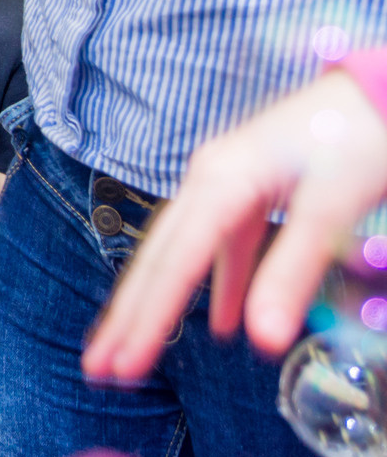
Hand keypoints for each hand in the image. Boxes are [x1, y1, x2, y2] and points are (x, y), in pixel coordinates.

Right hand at [84, 68, 386, 381]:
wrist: (377, 89)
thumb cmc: (360, 137)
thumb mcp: (333, 207)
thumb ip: (291, 272)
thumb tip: (258, 341)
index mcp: (220, 181)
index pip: (172, 263)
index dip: (144, 318)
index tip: (119, 366)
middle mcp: (209, 180)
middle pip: (156, 257)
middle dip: (126, 315)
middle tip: (97, 368)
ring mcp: (224, 183)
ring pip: (177, 251)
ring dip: (156, 302)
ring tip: (132, 349)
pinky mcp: (247, 189)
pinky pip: (215, 245)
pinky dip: (211, 285)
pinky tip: (221, 324)